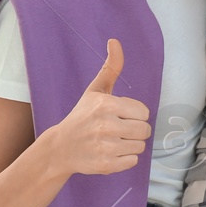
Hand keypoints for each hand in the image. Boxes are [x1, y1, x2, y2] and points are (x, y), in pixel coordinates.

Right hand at [47, 40, 150, 177]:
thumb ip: (111, 67)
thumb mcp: (95, 90)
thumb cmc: (82, 116)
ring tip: (112, 142)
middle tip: (117, 130)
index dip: (134, 114)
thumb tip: (114, 41)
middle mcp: (106, 125)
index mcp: (107, 104)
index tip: (119, 116)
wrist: (60, 148)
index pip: (144, 112)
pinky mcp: (105, 165)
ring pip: (140, 146)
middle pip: (145, 130)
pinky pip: (133, 161)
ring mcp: (105, 147)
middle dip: (135, 131)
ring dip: (130, 145)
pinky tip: (109, 153)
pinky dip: (124, 159)